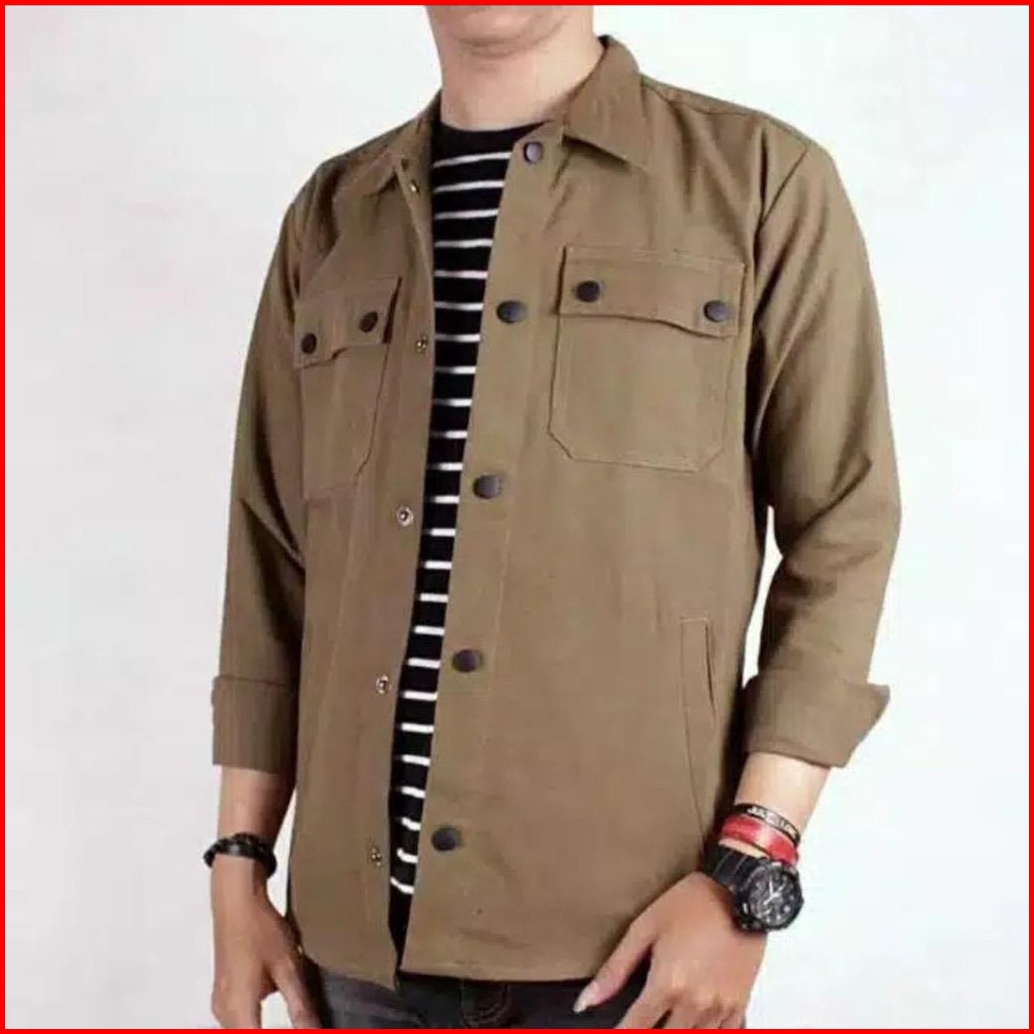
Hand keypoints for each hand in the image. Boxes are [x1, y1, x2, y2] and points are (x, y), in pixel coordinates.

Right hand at [210, 858, 318, 1028]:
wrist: (236, 902)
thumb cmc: (259, 928)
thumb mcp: (289, 968)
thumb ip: (300, 1007)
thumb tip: (313, 1030)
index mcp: (240, 1009)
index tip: (302, 1028)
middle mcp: (225, 1012)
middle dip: (271, 1030)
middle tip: (302, 1021)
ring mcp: (221, 1003)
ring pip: (244, 1028)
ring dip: (263, 1026)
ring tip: (293, 1010)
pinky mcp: (223, 994)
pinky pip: (239, 1018)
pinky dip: (257, 1018)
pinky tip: (277, 996)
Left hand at [575, 872, 765, 1028]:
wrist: (739, 892)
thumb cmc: (691, 904)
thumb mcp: (645, 928)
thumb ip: (615, 969)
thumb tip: (586, 1001)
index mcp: (667, 985)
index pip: (636, 1027)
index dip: (621, 1033)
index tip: (612, 1031)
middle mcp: (695, 1003)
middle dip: (650, 1030)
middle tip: (642, 1018)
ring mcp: (720, 1007)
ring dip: (677, 1031)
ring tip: (665, 1017)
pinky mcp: (739, 1003)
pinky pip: (724, 1033)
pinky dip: (707, 1032)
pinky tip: (695, 1022)